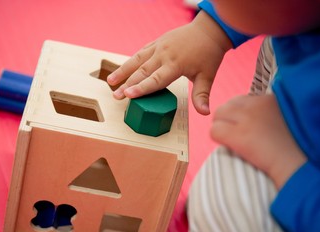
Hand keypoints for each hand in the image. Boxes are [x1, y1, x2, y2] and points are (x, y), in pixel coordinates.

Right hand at [107, 11, 232, 114]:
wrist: (209, 30)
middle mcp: (164, 55)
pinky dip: (131, 61)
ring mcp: (159, 47)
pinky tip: (123, 69)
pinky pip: (141, 52)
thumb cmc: (209, 54)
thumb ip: (202, 95)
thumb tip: (205, 113)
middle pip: (142, 72)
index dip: (141, 88)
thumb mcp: (208, 76)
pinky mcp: (157, 42)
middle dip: (127, 84)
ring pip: (137, 60)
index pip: (155, 80)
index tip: (128, 95)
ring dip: (123, 70)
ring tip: (110, 81)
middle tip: (115, 96)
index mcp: (175, 64)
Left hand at [210, 94, 306, 188]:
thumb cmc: (297, 149)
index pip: (242, 100)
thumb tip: (252, 119)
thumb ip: (270, 113)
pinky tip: (228, 146)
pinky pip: (214, 131)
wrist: (297, 165)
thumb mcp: (288, 119)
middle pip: (227, 106)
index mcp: (269, 99)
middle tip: (232, 135)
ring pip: (217, 116)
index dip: (239, 115)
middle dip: (226, 119)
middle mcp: (256, 105)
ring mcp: (246, 119)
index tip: (244, 128)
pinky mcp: (238, 135)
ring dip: (221, 128)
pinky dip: (217, 139)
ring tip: (230, 141)